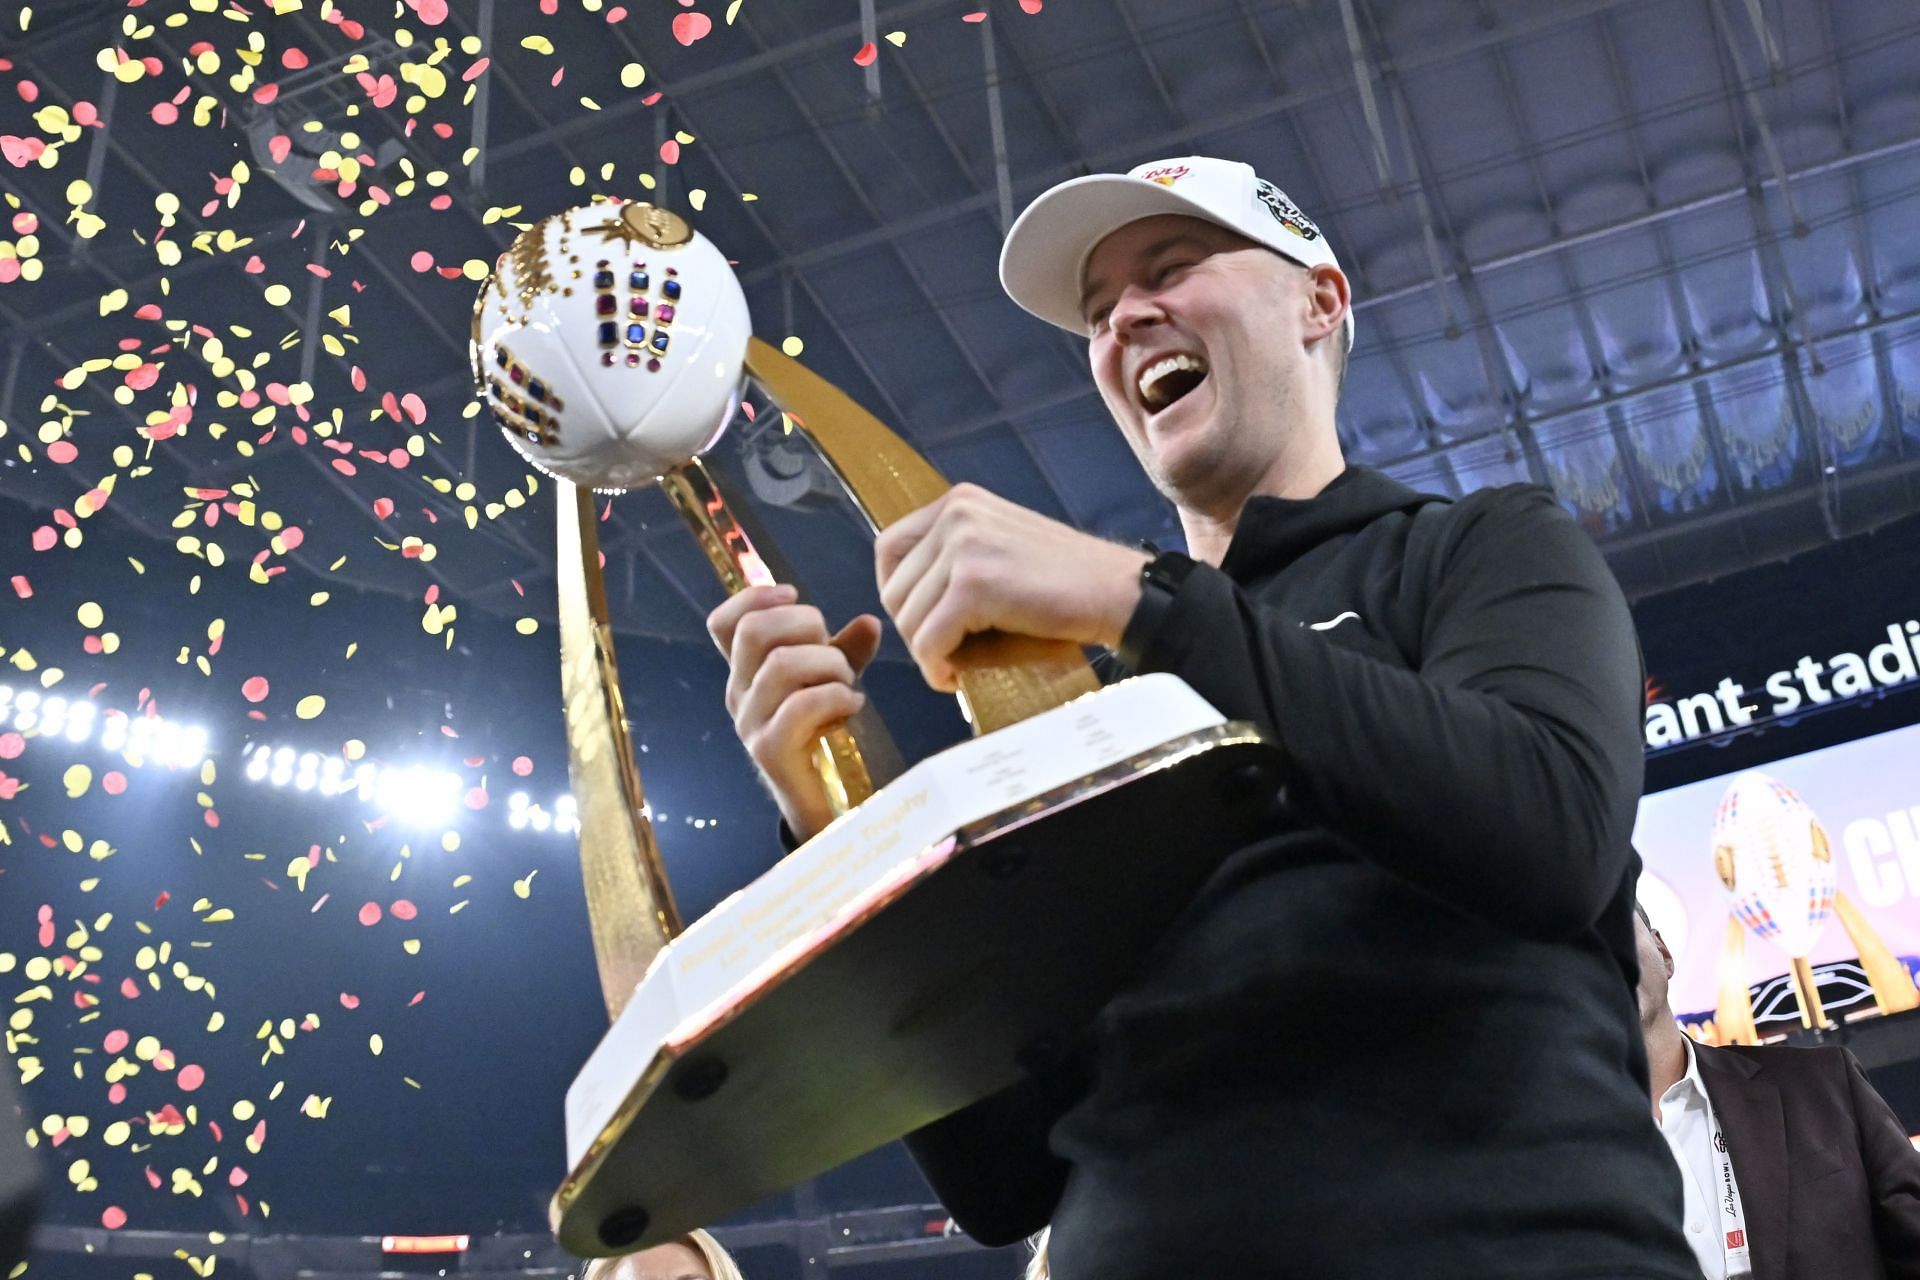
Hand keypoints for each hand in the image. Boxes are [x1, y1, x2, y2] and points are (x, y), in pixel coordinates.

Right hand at [706, 584, 883, 842]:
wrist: (822, 803)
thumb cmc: (823, 733)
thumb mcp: (833, 681)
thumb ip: (846, 650)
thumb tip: (869, 622)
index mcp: (746, 671)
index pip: (724, 623)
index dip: (755, 598)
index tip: (794, 595)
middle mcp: (739, 693)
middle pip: (753, 631)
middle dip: (805, 624)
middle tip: (833, 650)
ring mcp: (750, 722)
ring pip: (782, 663)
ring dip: (829, 664)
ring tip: (849, 683)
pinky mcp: (769, 750)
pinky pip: (801, 704)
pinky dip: (836, 696)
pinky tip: (852, 704)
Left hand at [874, 483, 1148, 692]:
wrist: (1119, 594)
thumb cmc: (1064, 587)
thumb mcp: (999, 552)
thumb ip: (952, 565)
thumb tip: (901, 615)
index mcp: (960, 502)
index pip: (890, 548)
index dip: (898, 594)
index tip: (923, 623)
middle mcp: (956, 513)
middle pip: (894, 588)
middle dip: (914, 632)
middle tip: (947, 654)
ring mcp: (964, 545)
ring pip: (908, 617)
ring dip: (927, 653)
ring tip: (957, 665)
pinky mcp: (974, 583)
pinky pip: (929, 640)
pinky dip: (936, 667)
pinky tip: (955, 678)